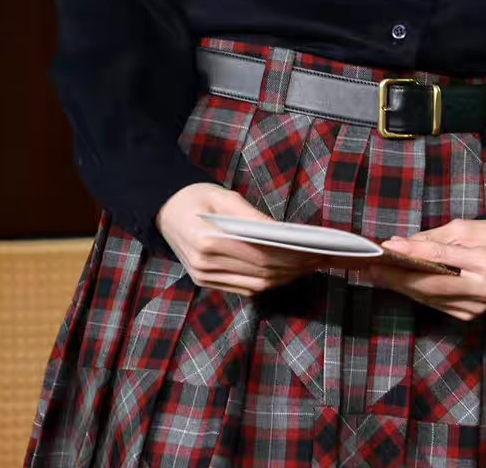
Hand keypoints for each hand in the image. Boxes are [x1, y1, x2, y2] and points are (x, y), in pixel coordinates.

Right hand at [156, 182, 326, 297]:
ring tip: (311, 266)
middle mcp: (205, 265)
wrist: (163, 207)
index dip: (291, 256)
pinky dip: (268, 282)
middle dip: (295, 268)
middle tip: (322, 259)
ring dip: (285, 278)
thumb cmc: (197, 196)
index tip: (316, 251)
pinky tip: (288, 272)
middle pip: (261, 273)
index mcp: (208, 241)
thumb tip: (285, 233)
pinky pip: (244, 288)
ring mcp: (204, 277)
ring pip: (255, 285)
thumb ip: (254, 217)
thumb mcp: (225, 197)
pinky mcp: (205, 282)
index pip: (260, 255)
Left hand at [357, 219, 485, 320]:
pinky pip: (435, 304)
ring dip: (401, 285)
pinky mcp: (468, 315)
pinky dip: (415, 293)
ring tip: (377, 274)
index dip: (412, 253)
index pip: (441, 257)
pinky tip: (397, 283)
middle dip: (397, 276)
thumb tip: (398, 245)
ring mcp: (476, 307)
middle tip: (371, 267)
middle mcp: (482, 289)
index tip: (387, 248)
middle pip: (431, 284)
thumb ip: (431, 239)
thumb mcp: (465, 228)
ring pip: (429, 297)